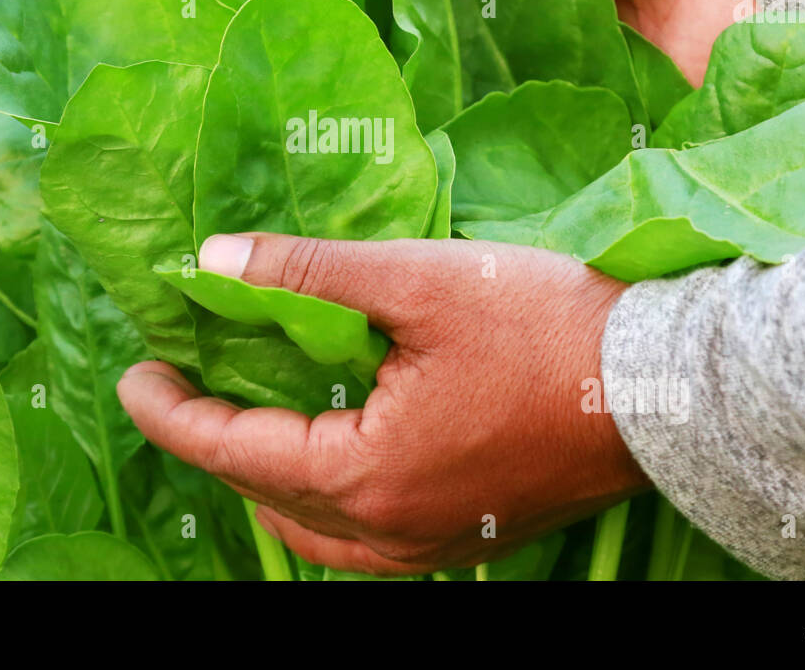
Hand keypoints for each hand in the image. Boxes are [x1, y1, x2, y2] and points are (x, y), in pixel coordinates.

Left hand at [119, 232, 648, 575]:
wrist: (669, 387)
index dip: (174, 413)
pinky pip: (366, 543)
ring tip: (239, 430)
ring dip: (265, 483)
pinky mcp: (469, 533)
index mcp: (370, 474)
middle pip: (269, 498)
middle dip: (212, 445)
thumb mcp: (420, 281)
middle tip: (176, 390)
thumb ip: (310, 271)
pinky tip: (327, 463)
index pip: (238, 451)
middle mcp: (393, 529)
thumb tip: (215, 261)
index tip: (135, 374)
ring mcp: (435, 542)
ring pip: (316, 533)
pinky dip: (323, 506)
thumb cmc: (548, 326)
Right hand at [409, 0, 743, 84]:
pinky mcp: (598, 85)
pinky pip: (543, 96)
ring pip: (505, 53)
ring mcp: (579, 36)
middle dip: (441, 12)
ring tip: (414, 70)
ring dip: (468, 60)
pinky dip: (511, 100)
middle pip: (484, 1)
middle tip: (392, 22)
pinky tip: (462, 102)